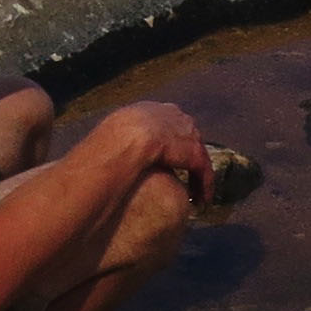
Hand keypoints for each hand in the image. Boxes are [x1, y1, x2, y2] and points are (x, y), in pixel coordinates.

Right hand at [97, 99, 212, 200]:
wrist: (126, 138)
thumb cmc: (111, 138)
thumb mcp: (115, 132)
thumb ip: (120, 140)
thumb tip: (107, 152)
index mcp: (153, 109)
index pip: (168, 122)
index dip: (170, 140)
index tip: (168, 156)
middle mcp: (174, 117)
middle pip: (188, 135)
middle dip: (188, 154)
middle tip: (187, 174)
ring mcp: (186, 133)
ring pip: (198, 155)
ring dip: (198, 175)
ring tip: (197, 194)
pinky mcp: (194, 151)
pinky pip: (203, 170)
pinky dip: (203, 185)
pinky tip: (201, 200)